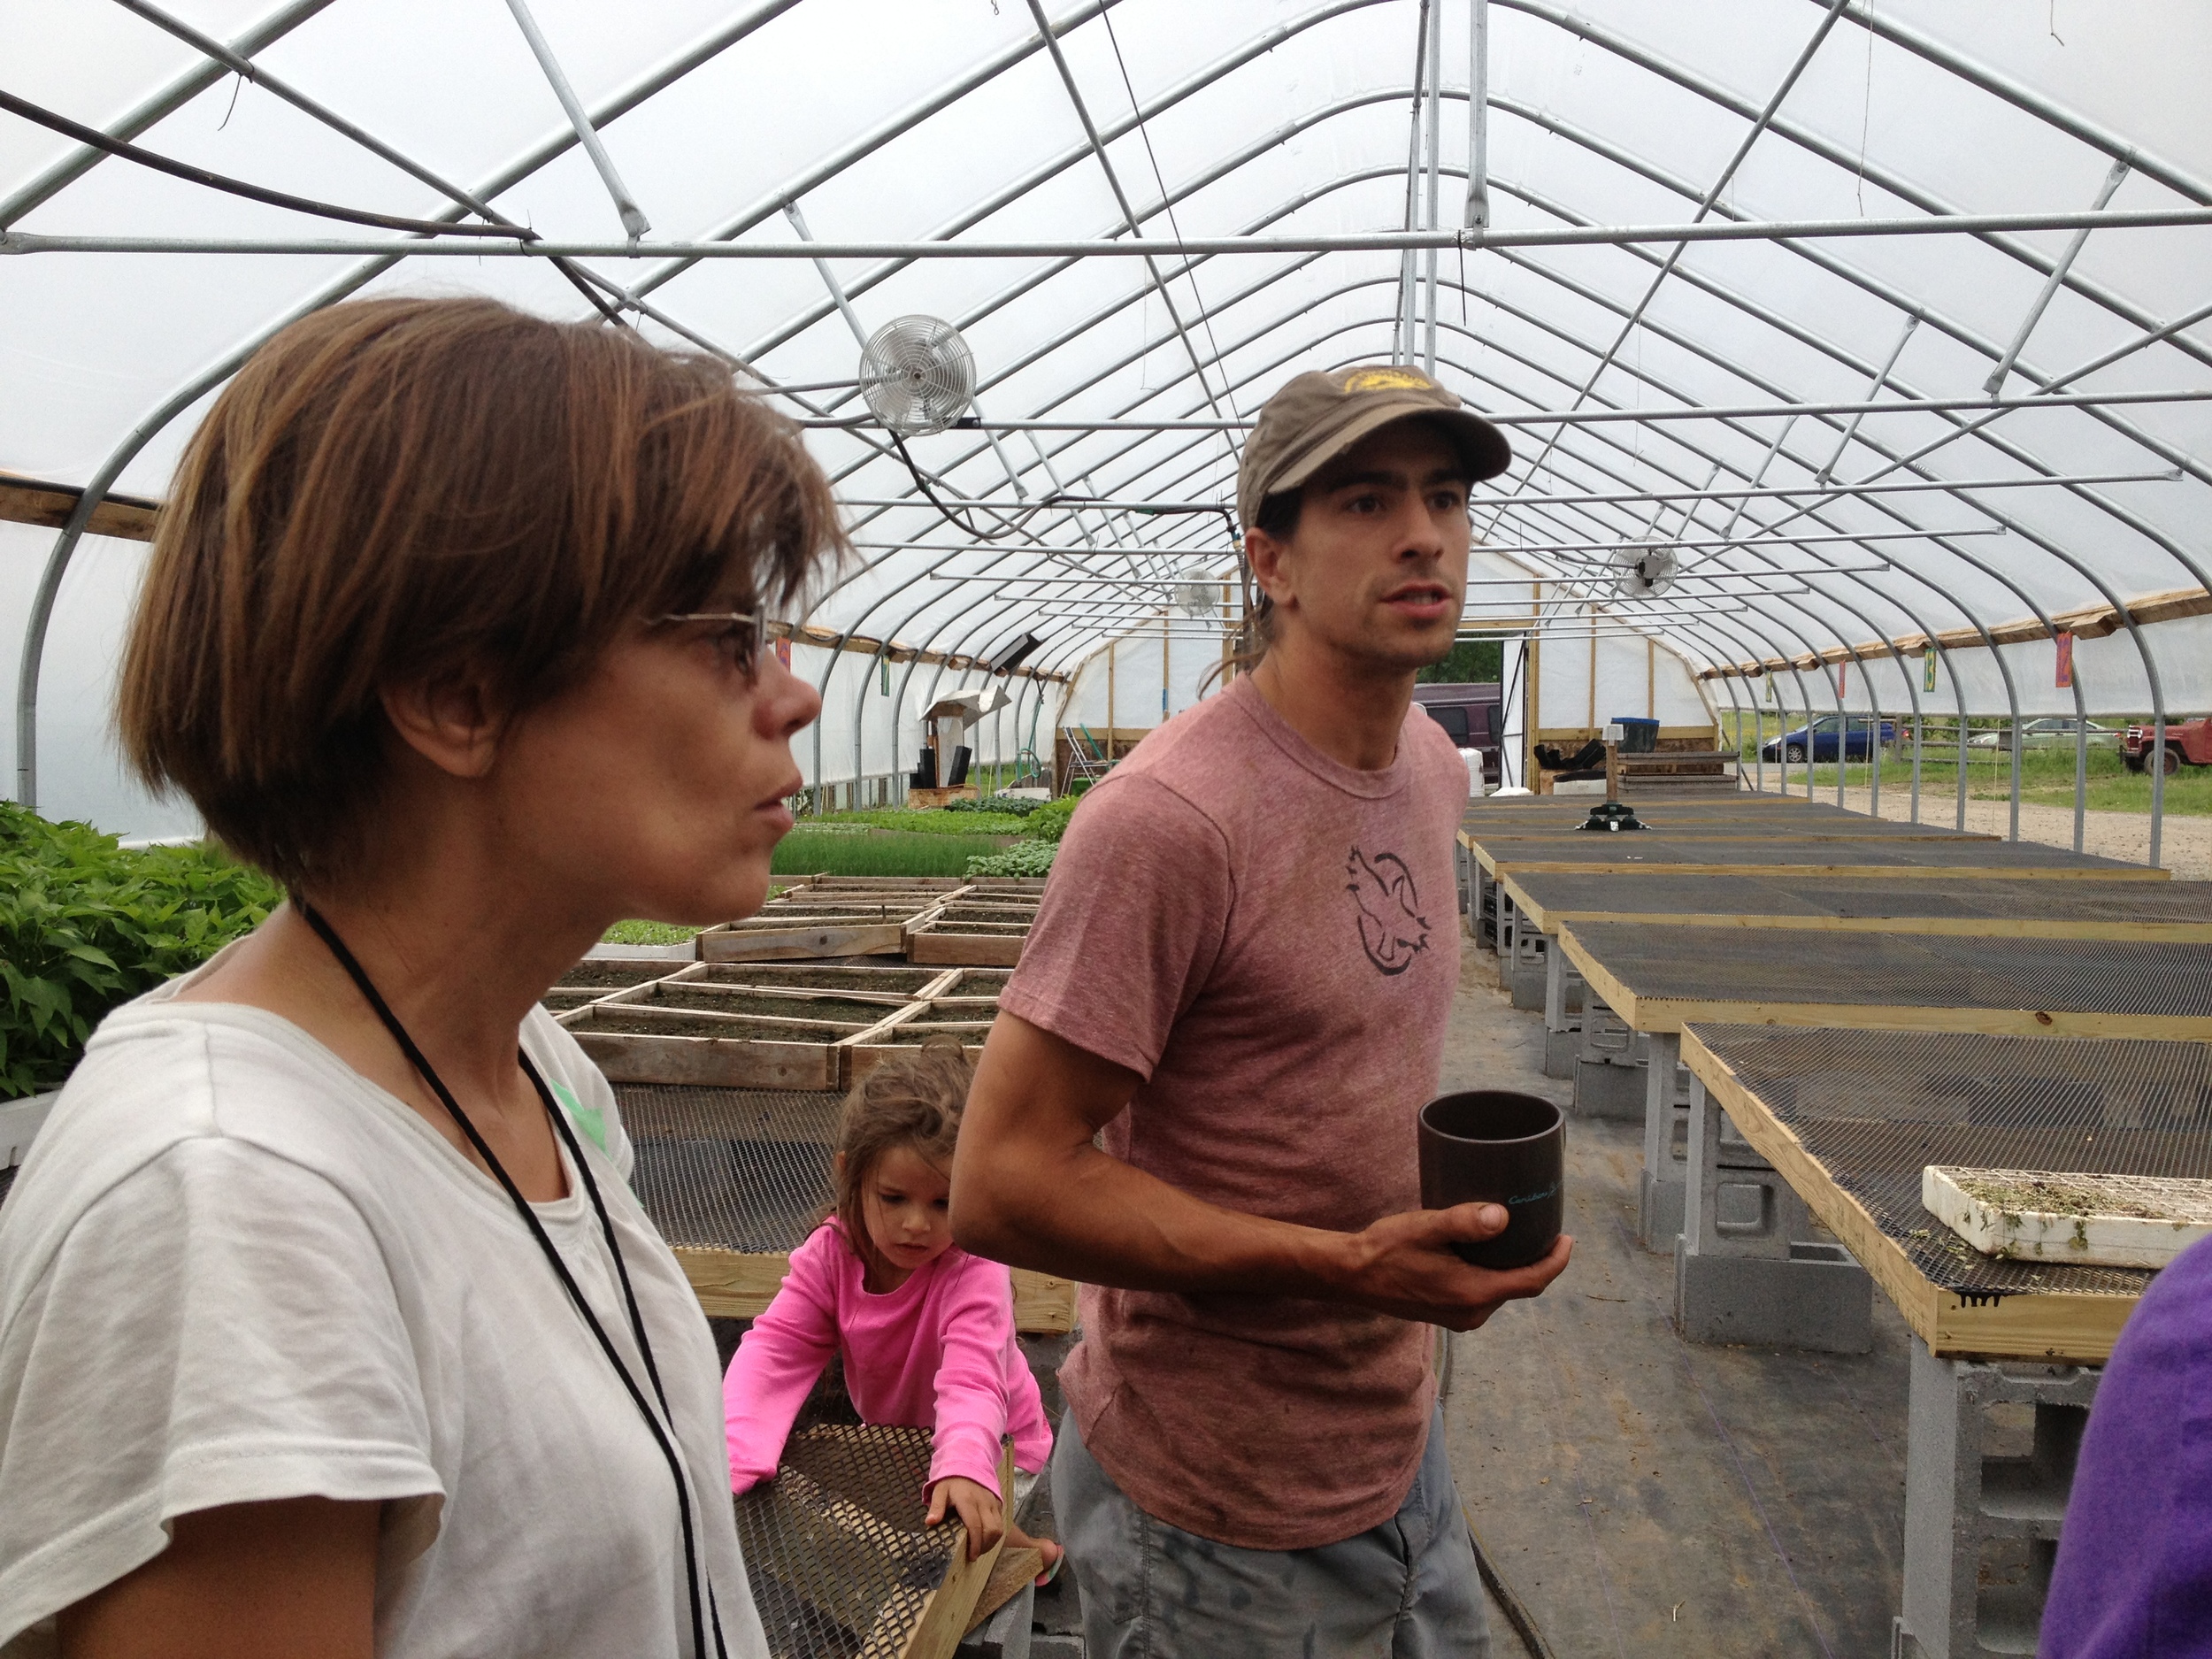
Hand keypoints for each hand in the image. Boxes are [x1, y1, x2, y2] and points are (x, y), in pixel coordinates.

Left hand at [925, 1476, 1003, 1560]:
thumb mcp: (940, 1491)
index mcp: (968, 1500)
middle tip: (974, 1554)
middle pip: (991, 1530)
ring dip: (991, 1542)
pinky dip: (995, 1534)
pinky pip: (1001, 1522)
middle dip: (984, 1546)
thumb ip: (936, 1507)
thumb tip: (930, 1523)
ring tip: (980, 1549)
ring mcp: (993, 1502)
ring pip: (999, 1528)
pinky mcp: (998, 1503)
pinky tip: (985, 1539)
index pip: (975, 1526)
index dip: (975, 1544)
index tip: (971, 1556)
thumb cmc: (952, 1481)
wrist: (968, 1462)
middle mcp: (983, 1502)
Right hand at [1331, 1203, 1572, 1330]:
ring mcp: (1459, 1317)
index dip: (1556, 1261)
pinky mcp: (1447, 1314)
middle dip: (1536, 1260)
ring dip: (1512, 1267)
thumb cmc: (1387, 1249)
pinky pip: (1483, 1295)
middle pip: (1519, 1286)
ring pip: (1500, 1290)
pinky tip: (1484, 1253)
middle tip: (1541, 1228)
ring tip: (1515, 1236)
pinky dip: (1492, 1274)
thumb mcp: (1427, 1228)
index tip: (1568, 1238)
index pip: (1532, 1281)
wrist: (1351, 1276)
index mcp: (1474, 1293)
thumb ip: (1465, 1223)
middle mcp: (1472, 1312)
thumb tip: (1503, 1217)